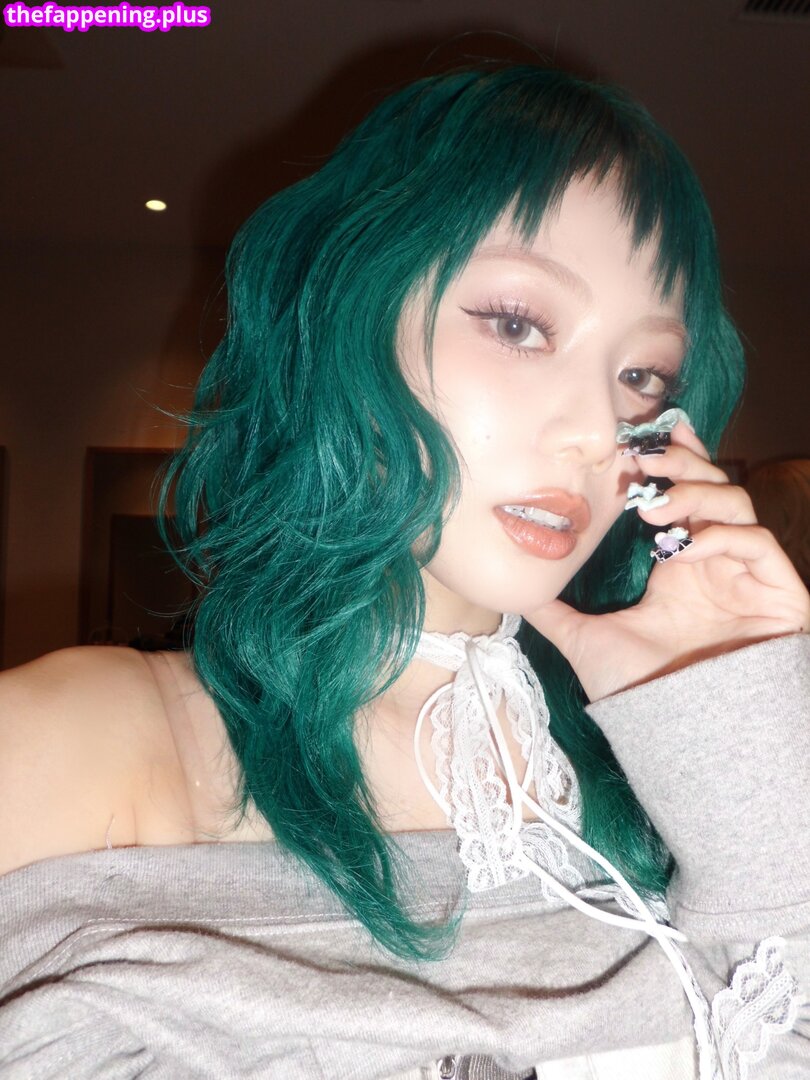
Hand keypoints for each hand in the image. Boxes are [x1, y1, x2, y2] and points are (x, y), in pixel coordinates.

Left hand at [524, 423, 809, 701]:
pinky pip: (758, 544)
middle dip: (681, 464)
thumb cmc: (641, 694)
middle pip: (713, 486)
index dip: (673, 456)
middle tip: (643, 459)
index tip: (646, 430)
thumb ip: (554, 611)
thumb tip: (518, 590)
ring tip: (654, 506)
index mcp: (677, 564)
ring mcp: (747, 576)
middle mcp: (714, 562)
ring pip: (737, 505)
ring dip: (696, 494)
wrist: (678, 740)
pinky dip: (722, 535)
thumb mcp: (585, 640)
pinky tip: (685, 547)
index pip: (682, 493)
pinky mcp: (779, 594)